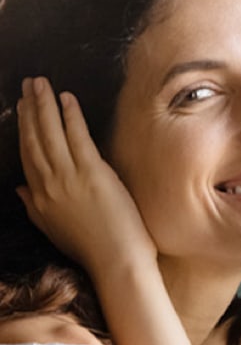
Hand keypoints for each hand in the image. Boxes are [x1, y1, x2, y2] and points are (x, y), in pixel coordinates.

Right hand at [16, 76, 155, 275]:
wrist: (115, 261)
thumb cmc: (91, 248)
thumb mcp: (53, 229)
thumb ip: (35, 207)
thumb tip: (21, 189)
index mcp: (39, 198)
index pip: (27, 155)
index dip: (23, 129)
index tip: (21, 108)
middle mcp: (48, 184)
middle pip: (34, 139)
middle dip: (29, 109)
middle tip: (28, 85)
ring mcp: (69, 177)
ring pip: (50, 133)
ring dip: (44, 104)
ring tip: (41, 83)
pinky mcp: (92, 173)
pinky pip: (77, 136)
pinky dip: (70, 115)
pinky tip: (66, 98)